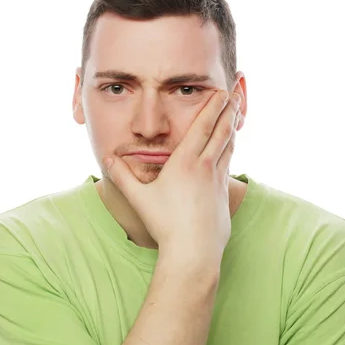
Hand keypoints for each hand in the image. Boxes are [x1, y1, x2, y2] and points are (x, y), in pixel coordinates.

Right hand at [103, 89, 240, 256]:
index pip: (202, 127)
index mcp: (185, 163)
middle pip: (221, 132)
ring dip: (232, 129)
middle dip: (228, 111)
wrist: (193, 251)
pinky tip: (230, 151)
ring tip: (235, 117)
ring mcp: (218, 182)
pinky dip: (230, 152)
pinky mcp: (223, 196)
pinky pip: (228, 166)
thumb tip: (108, 159)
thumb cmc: (165, 224)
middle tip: (236, 95)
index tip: (221, 92)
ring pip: (228, 148)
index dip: (213, 107)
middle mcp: (205, 168)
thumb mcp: (139, 198)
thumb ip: (122, 176)